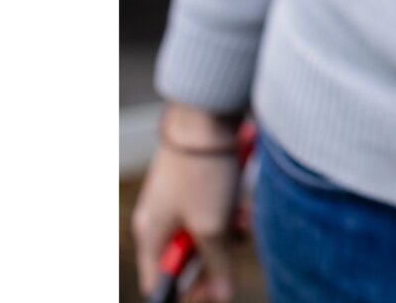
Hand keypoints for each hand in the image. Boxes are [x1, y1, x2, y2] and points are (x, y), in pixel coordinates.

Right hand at [131, 104, 242, 302]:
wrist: (208, 111)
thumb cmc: (202, 170)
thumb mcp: (211, 225)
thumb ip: (217, 263)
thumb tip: (222, 296)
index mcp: (151, 233)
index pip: (161, 279)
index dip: (190, 290)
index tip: (217, 289)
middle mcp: (160, 215)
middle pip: (188, 253)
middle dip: (217, 253)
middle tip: (237, 244)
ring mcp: (178, 194)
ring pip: (207, 227)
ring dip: (229, 228)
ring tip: (244, 218)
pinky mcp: (197, 176)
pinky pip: (214, 203)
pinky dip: (231, 206)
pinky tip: (245, 201)